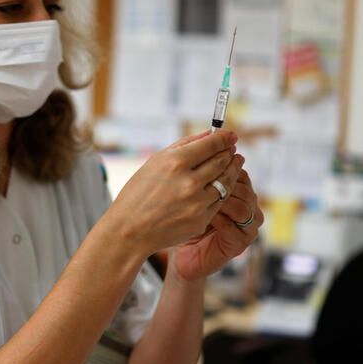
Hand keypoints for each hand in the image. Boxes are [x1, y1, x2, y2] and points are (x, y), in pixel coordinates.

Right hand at [107, 130, 239, 258]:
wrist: (129, 230)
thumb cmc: (138, 193)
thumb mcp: (155, 162)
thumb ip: (185, 145)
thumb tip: (210, 133)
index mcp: (175, 163)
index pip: (211, 145)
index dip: (224, 138)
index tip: (231, 135)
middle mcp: (189, 182)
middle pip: (221, 161)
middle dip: (229, 152)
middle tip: (232, 149)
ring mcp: (197, 203)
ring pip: (225, 182)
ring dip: (232, 170)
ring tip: (233, 163)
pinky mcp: (201, 220)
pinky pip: (219, 201)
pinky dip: (222, 190)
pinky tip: (220, 184)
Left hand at [171, 160, 262, 281]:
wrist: (177, 250)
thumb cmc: (180, 217)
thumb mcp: (188, 188)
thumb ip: (199, 165)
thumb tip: (205, 135)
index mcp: (237, 188)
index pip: (237, 170)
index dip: (222, 165)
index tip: (200, 162)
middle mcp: (247, 203)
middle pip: (243, 185)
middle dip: (222, 181)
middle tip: (199, 179)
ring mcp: (248, 224)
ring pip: (243, 204)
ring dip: (222, 200)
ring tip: (201, 198)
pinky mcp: (242, 242)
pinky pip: (235, 226)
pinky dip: (219, 220)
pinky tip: (203, 217)